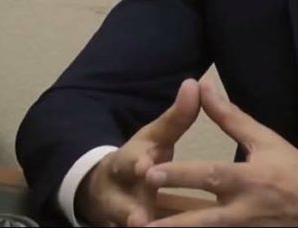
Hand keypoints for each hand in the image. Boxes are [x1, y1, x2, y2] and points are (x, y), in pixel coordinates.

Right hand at [76, 79, 200, 226]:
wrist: (102, 190)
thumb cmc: (140, 160)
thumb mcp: (155, 138)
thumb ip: (176, 118)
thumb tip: (194, 83)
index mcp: (127, 164)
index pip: (129, 162)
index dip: (136, 164)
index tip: (144, 166)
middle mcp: (120, 193)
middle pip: (120, 204)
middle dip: (129, 210)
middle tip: (139, 219)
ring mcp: (120, 218)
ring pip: (125, 223)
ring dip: (134, 225)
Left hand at [144, 82, 297, 226]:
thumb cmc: (294, 170)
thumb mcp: (266, 140)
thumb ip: (230, 118)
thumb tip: (203, 88)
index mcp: (249, 179)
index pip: (209, 176)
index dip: (180, 175)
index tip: (150, 173)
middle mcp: (245, 209)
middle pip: (202, 218)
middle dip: (171, 221)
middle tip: (139, 220)